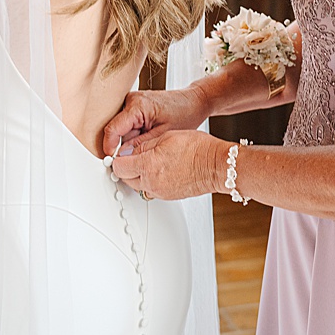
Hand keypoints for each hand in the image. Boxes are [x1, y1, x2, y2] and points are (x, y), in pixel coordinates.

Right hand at [101, 85, 208, 156]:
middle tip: (143, 150)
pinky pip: (128, 124)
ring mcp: (132, 101)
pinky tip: (149, 133)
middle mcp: (131, 100)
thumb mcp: (163, 135)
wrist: (194, 102)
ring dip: (132, 138)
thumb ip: (140, 146)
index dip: (110, 146)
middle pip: (117, 129)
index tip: (111, 160)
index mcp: (137, 105)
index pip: (113, 128)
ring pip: (122, 128)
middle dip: (127, 143)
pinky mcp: (135, 105)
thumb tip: (123, 156)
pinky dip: (136, 133)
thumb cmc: (184, 113)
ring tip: (151, 137)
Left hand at [110, 128, 224, 201]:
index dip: (117, 158)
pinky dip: (150, 181)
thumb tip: (127, 150)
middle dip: (126, 167)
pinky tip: (159, 170)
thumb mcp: (165, 137)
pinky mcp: (168, 196)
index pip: (118, 167)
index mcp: (148, 166)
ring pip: (137, 185)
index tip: (118, 153)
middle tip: (132, 156)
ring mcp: (160, 192)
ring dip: (137, 175)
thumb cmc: (198, 148)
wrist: (218, 165)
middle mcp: (152, 182)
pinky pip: (150, 190)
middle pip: (125, 178)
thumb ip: (143, 146)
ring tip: (149, 161)